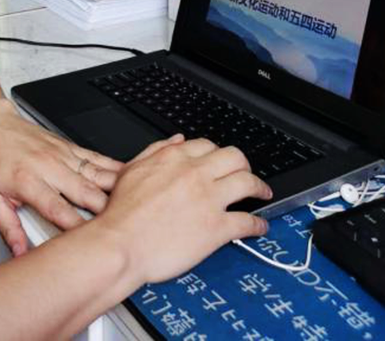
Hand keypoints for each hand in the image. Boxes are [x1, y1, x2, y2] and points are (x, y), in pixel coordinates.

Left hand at [0, 98, 123, 255]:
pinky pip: (96, 157)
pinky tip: (130, 176)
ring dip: (116, 190)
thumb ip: (8, 227)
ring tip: (135, 205)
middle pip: (84, 192)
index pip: (56, 208)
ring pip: (95, 173)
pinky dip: (114, 167)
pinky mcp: (71, 146)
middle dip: (105, 211)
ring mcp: (63, 155)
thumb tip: (20, 253)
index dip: (75, 227)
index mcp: (28, 182)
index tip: (90, 243)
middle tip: (122, 229)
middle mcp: (49, 167)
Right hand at [95, 135, 271, 286]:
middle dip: (244, 164)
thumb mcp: (132, 170)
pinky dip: (258, 225)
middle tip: (246, 172)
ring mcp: (208, 199)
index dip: (216, 153)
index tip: (219, 162)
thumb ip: (156, 151)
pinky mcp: (217, 228)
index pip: (207, 145)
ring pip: (247, 183)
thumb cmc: (122, 214)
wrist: (121, 245)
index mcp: (174, 159)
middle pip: (234, 157)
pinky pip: (247, 222)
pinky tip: (260, 227)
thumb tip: (176, 140)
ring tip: (263, 192)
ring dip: (259, 187)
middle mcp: (195, 174)